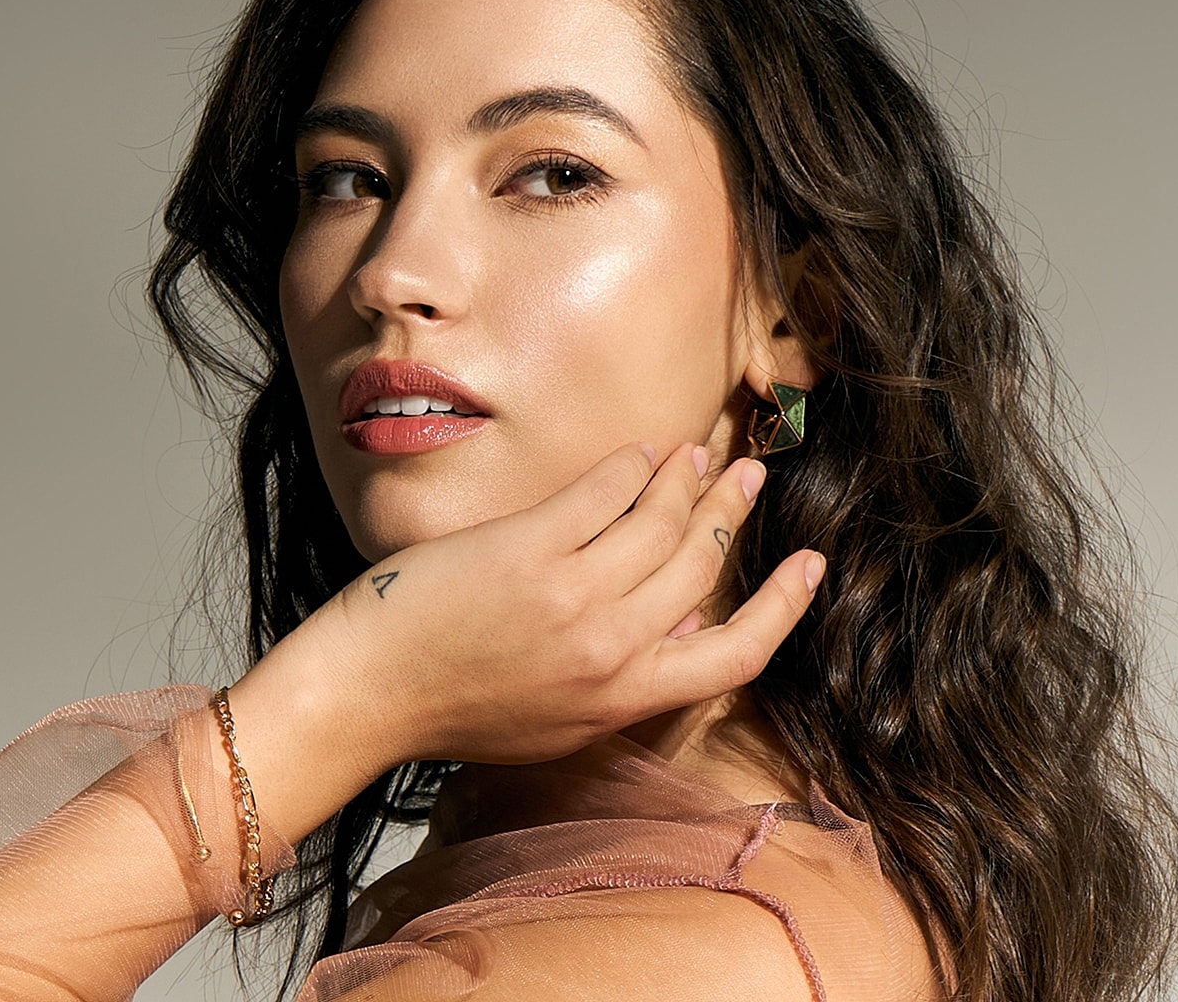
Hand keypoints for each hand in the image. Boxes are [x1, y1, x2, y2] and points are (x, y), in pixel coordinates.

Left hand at [234, 442, 824, 790]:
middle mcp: (611, 649)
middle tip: (747, 474)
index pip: (736, 656)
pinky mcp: (530, 549)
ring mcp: (573, 595)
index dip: (784, 607)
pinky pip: (602, 491)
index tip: (809, 565)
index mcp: (625, 700)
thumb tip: (682, 625)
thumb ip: (624, 683)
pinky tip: (634, 453)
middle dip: (733, 511)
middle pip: (703, 564)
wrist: (368, 693)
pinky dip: (627, 465)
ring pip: (660, 519)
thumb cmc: (456, 709)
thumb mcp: (560, 723)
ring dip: (685, 477)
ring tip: (695, 454)